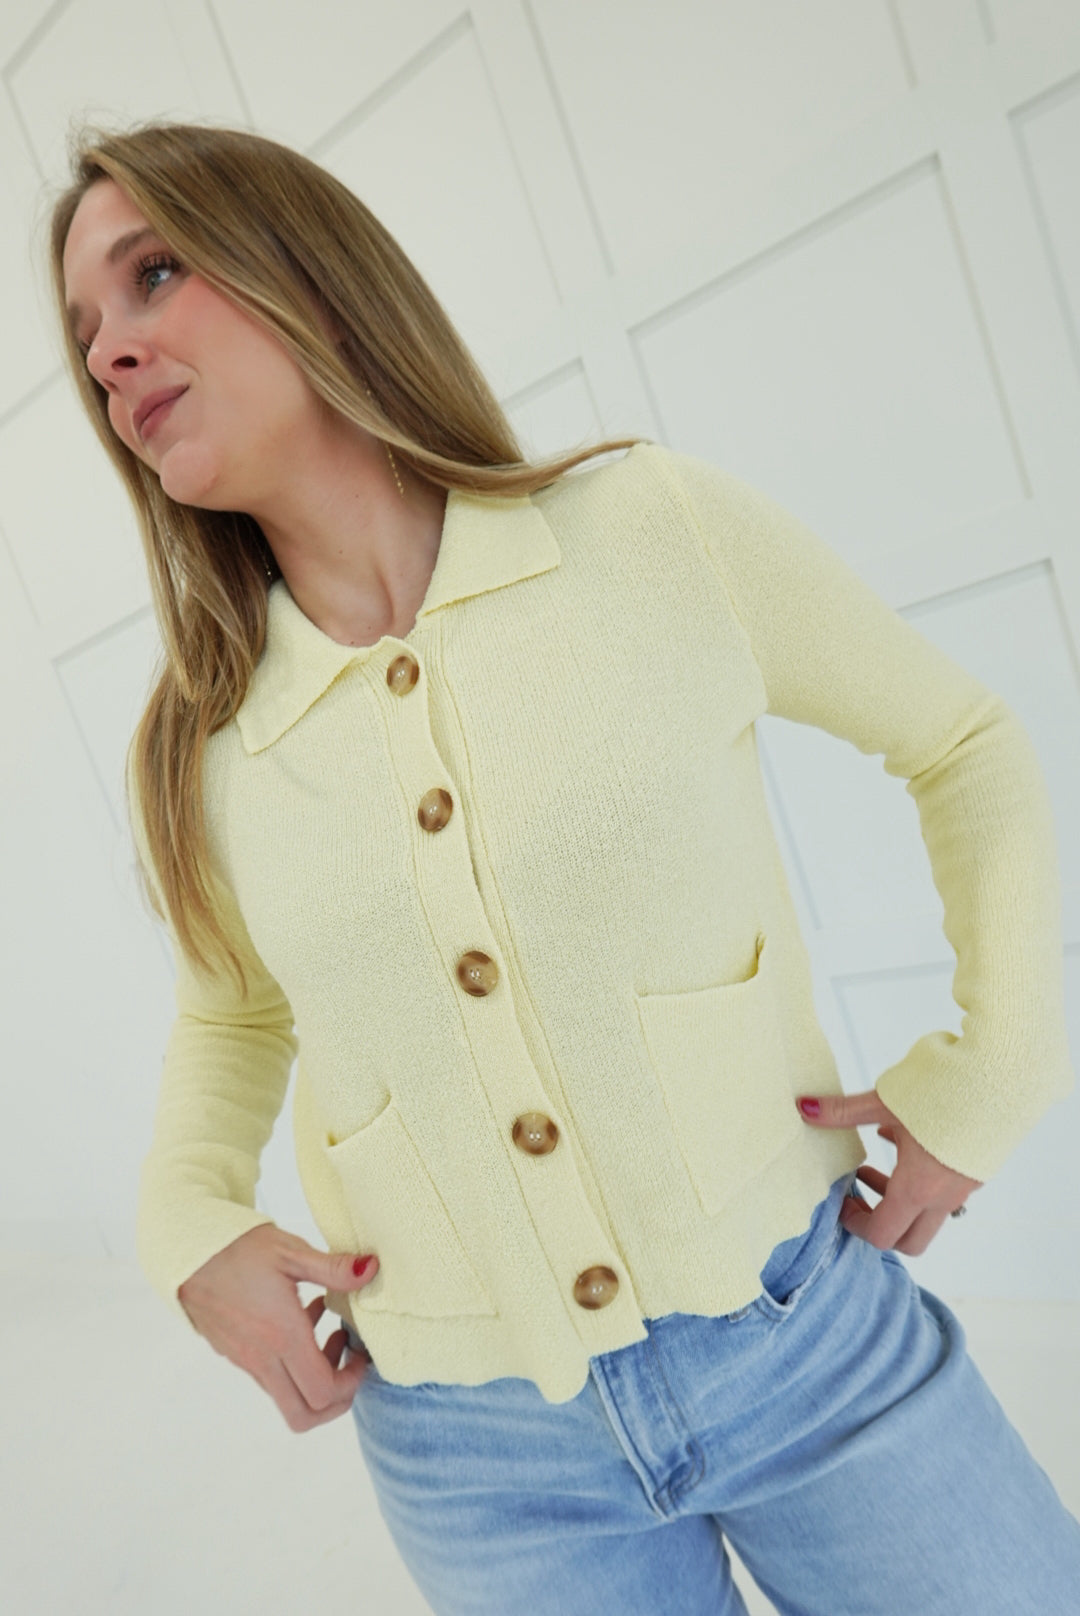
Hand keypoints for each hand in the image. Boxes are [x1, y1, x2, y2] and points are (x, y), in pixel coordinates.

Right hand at [176, 1223, 379, 1431]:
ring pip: (288, 1399)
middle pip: (305, 1415)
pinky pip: (271, 1379)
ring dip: (315, 1376)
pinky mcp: (236, 1355)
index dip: (351, 1381)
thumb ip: (333, 1267)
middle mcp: (263, 1358)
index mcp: (281, 1336)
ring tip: (328, 1327)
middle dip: (337, 1398)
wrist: (187, 1252)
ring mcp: (247, 1361)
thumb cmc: (239, 1248)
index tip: (360, 1351)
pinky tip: (301, 1317)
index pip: (323, 1392)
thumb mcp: (291, 1252)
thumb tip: (371, 1268)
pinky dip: (293, 1364)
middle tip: (349, 1358)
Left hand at [795, 1089, 980, 1254]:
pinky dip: (921, 1178)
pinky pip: (945, 1190)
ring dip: (899, 1200)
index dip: (854, 1224)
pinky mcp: (976, 1168)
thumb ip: (842, 1111)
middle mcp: (944, 1197)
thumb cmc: (943, 1090)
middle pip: (910, 1240)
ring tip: (877, 1163)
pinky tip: (906, 1139)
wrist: (1001, 1074)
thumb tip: (804, 1108)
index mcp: (917, 1188)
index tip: (842, 1200)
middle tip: (860, 1192)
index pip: (882, 1235)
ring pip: (929, 1215)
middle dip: (880, 1224)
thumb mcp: (884, 1101)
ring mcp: (965, 1186)